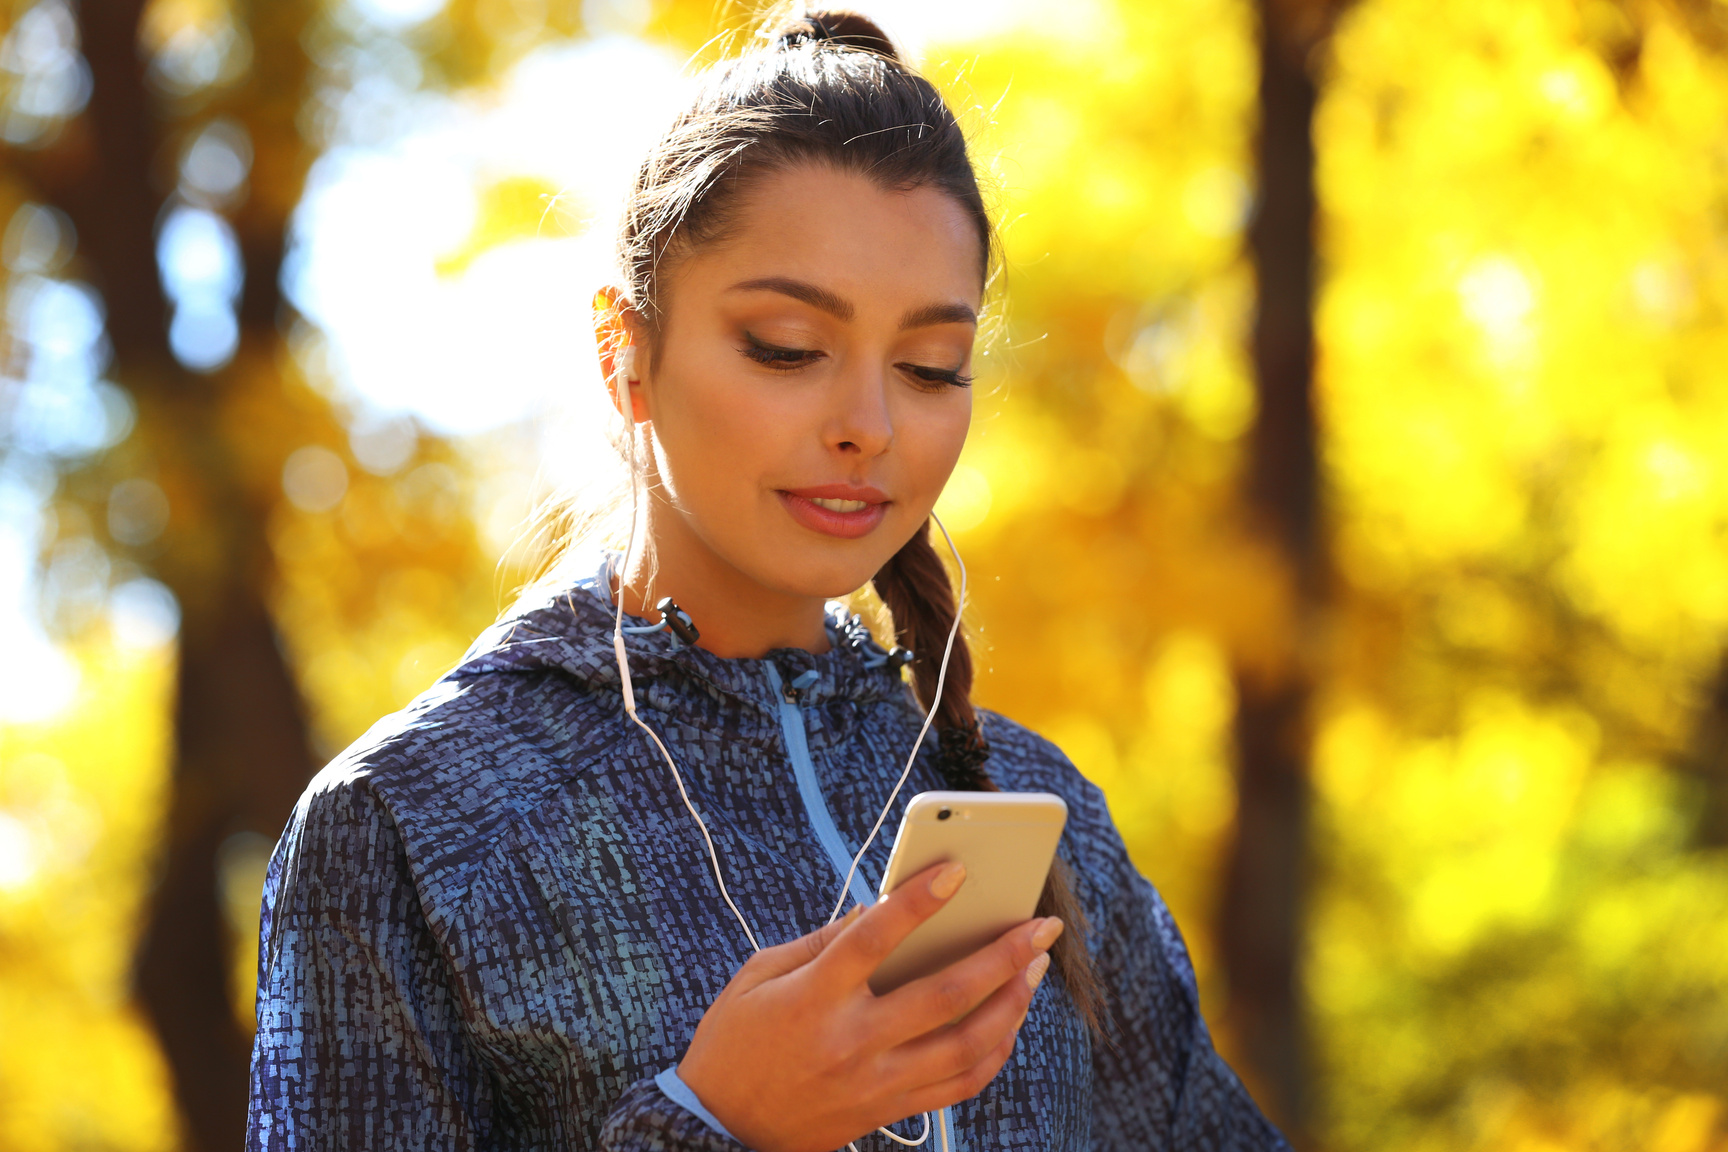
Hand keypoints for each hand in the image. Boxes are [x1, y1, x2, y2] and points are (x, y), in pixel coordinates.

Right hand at [676, 861, 1062, 1151]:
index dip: (917, 901)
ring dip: (1011, 1004)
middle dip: (1002, 956)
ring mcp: (874, 1082)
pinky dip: (993, 1053)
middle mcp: (850, 1041)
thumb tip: (879, 909)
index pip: (873, 939)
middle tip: (1040, 925)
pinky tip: (1009, 1023)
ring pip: (964, 1045)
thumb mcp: (758, 976)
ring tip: (1035, 968)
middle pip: (943, 994)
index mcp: (812, 998)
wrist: (719, 1129)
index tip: (958, 871)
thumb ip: (820, 941)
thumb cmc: (735, 1040)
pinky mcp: (886, 1110)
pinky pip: (957, 1085)